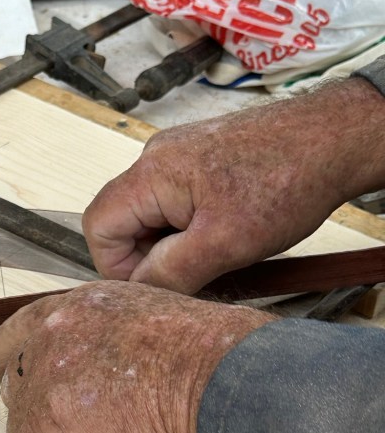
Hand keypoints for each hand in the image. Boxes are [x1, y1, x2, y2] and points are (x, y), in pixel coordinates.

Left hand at [0, 281, 272, 432]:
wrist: (225, 383)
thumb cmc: (213, 359)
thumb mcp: (152, 322)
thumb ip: (110, 340)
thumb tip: (104, 378)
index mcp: (81, 305)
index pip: (20, 327)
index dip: (3, 352)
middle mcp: (51, 331)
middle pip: (16, 381)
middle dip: (40, 412)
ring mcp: (43, 376)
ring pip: (25, 429)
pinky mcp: (44, 424)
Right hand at [83, 78, 384, 293]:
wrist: (334, 138)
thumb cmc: (288, 179)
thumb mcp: (226, 243)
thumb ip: (171, 271)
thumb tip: (139, 294)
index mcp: (151, 174)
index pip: (99, 228)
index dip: (118, 268)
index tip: (154, 288)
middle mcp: (156, 159)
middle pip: (122, 222)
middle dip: (149, 257)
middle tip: (192, 275)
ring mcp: (177, 157)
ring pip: (151, 215)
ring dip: (173, 244)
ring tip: (218, 253)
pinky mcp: (199, 159)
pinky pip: (175, 203)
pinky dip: (191, 228)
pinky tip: (226, 234)